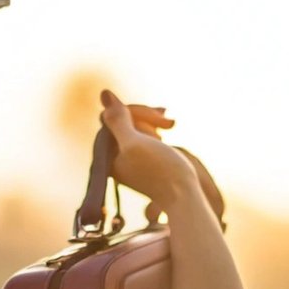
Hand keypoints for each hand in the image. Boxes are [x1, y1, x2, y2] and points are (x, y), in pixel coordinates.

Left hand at [99, 90, 197, 211]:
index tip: (161, 116)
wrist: (184, 195)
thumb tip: (104, 93)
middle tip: (170, 123)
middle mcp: (113, 156)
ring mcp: (128, 158)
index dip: (137, 112)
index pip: (113, 118)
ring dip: (153, 121)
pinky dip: (155, 128)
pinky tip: (168, 127)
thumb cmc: (161, 170)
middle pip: (123, 121)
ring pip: (134, 125)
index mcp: (105, 154)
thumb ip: (117, 121)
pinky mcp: (142, 158)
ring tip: (171, 125)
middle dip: (146, 117)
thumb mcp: (135, 142)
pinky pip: (142, 133)